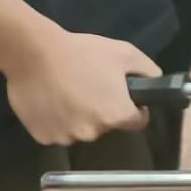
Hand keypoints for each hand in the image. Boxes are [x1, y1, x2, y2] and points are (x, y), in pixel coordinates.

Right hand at [0, 24, 155, 145]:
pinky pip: (56, 132)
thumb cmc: (82, 53)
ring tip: (67, 92)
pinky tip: (51, 101)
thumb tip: (156, 82)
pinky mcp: (43, 137)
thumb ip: (148, 71)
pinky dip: (56, 121)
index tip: (123, 96)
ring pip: (80, 130)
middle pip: (106, 126)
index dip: (134, 109)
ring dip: (78, 117)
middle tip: (90, 88)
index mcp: (116, 115)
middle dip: (103, 111)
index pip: (137, 121)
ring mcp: (66, 137)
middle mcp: (93, 133)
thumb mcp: (125, 53)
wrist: (33, 53)